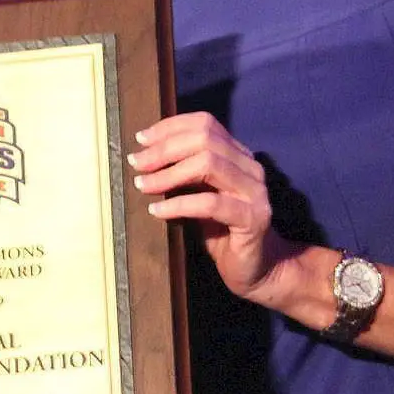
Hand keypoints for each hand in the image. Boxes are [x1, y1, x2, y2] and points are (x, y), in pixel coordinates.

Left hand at [131, 112, 304, 298]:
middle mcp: (250, 167)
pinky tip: (158, 211)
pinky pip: (211, 203)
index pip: (205, 124)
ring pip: (209, 165)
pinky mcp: (253, 219)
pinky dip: (179, 204)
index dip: (170, 127)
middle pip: (205, 140)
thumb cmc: (222, 231)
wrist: (257, 269)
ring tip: (143, 186)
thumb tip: (145, 157)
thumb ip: (183, 173)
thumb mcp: (199, 194)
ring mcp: (255, 192)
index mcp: (238, 155)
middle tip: (137, 164)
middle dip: (165, 149)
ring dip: (169, 174)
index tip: (141, 139)